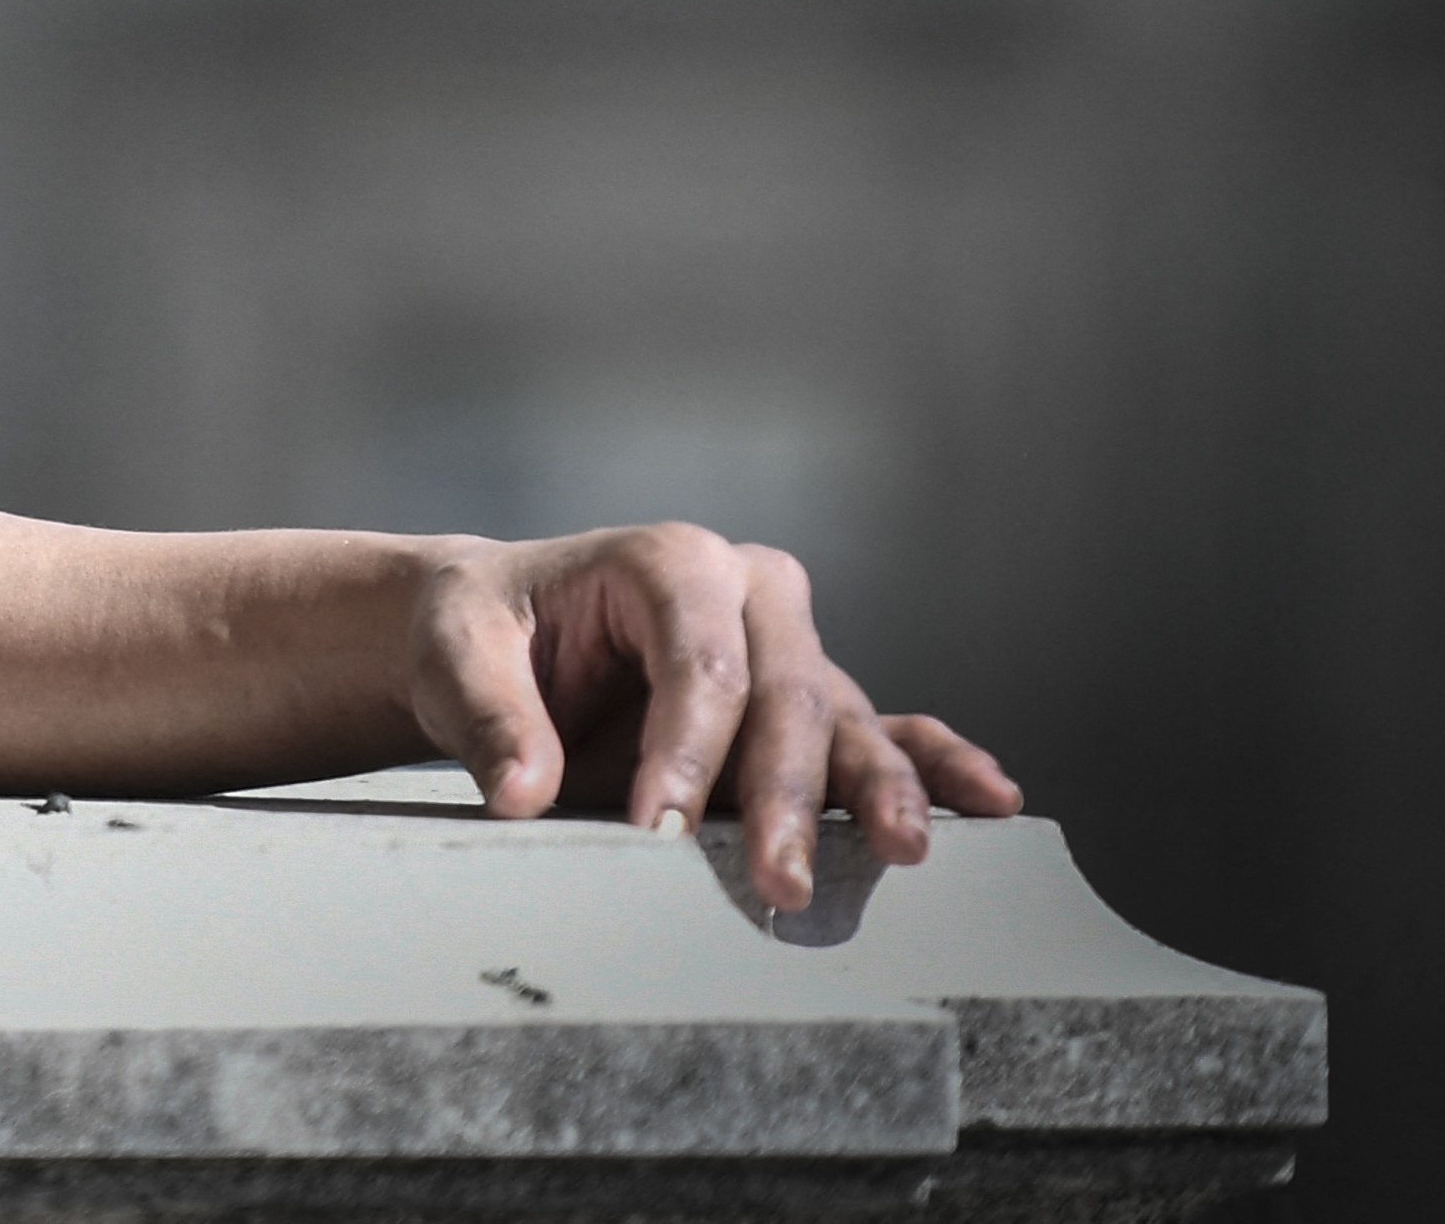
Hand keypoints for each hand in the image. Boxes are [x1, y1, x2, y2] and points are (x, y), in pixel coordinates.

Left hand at [401, 524, 1021, 910]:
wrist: (496, 637)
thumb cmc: (478, 633)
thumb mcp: (456, 654)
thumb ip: (490, 718)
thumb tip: (522, 793)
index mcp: (668, 561)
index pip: (700, 663)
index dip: (687, 752)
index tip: (656, 834)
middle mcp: (748, 594)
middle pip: (785, 696)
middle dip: (784, 794)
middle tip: (779, 883)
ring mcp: (787, 650)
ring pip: (841, 719)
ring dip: (876, 788)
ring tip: (905, 848)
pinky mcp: (803, 706)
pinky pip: (881, 729)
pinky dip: (932, 763)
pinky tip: (988, 799)